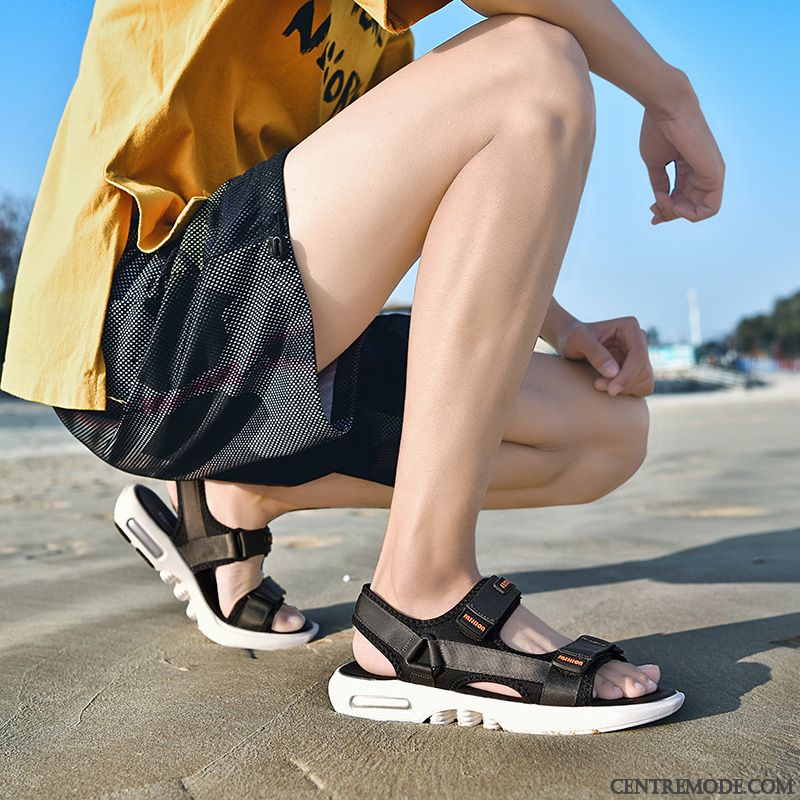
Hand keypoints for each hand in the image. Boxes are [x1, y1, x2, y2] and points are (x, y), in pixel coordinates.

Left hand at [557, 317, 654, 396]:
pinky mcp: (636, 368)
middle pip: (644, 371)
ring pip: (645, 381)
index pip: (639, 357)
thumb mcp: (577, 341)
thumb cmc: (572, 338)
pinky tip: (608, 386)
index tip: (611, 390)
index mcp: (630, 328)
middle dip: (623, 384)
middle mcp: (639, 340)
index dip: (627, 376)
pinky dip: (627, 391)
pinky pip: (641, 387)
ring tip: (599, 384)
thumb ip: (594, 353)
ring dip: (625, 389)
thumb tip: (614, 372)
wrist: (569, 342)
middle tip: (598, 385)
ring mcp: (639, 355)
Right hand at [640, 85, 724, 223]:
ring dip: (676, 214)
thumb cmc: (659, 131)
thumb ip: (661, 183)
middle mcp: (705, 172)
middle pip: (691, 208)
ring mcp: (712, 173)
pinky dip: (689, 214)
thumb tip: (660, 200)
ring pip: (700, 211)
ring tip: (662, 202)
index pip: (683, 199)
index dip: (667, 209)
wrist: (666, 109)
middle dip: (670, 214)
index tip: (651, 207)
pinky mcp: (715, 174)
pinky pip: (709, 209)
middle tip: (654, 208)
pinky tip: (673, 203)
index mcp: (692, 169)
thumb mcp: (657, 164)